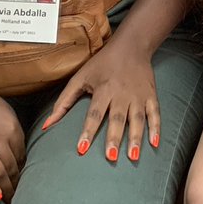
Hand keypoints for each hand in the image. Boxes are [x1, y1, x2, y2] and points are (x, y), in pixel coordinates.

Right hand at [0, 77, 24, 201]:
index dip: (23, 166)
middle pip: (14, 165)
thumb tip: (14, 142)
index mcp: (12, 125)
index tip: (22, 176)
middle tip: (20, 194)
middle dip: (18, 181)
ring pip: (1, 172)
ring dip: (8, 188)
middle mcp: (2, 136)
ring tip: (11, 200)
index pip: (22, 152)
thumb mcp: (1, 107)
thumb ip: (9, 125)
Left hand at [41, 38, 158, 163]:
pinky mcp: (151, 95)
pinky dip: (156, 127)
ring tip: (133, 157)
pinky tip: (154, 143)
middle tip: (110, 157)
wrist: (132, 45)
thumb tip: (46, 125)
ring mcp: (138, 95)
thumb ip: (63, 102)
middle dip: (114, 138)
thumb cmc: (102, 63)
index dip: (88, 131)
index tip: (82, 149)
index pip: (94, 114)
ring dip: (136, 138)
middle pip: (117, 119)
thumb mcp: (80, 78)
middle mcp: (122, 94)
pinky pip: (154, 113)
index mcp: (103, 89)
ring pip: (137, 119)